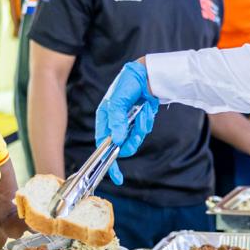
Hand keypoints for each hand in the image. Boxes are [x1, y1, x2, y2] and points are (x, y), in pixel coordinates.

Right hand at [94, 61, 159, 185]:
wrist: (147, 74)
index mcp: (104, 118)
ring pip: (133, 139)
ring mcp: (127, 124)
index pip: (102, 144)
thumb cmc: (128, 84)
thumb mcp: (118, 101)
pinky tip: (147, 108)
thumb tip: (117, 141)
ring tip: (143, 113)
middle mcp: (114, 123)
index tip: (114, 174)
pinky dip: (146, 122)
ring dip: (140, 129)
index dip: (106, 160)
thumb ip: (117, 121)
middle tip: (137, 132)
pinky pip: (143, 131)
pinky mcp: (139, 122)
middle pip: (119, 145)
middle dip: (130, 140)